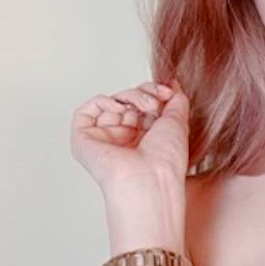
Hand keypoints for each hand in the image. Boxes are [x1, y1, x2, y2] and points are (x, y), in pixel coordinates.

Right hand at [70, 78, 189, 194]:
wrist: (150, 180)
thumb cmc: (165, 162)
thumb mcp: (179, 123)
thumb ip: (176, 101)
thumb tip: (173, 85)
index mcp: (146, 140)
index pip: (143, 106)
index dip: (154, 93)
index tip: (167, 93)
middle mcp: (126, 141)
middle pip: (128, 101)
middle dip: (144, 93)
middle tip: (155, 103)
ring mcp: (106, 140)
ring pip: (112, 102)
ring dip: (130, 96)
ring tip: (145, 107)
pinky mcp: (85, 140)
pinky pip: (87, 111)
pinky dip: (104, 101)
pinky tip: (120, 108)